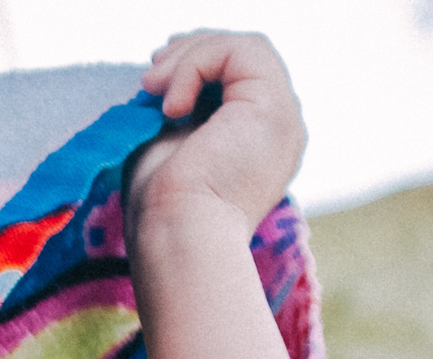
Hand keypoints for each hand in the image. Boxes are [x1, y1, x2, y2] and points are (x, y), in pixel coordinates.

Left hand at [131, 31, 305, 234]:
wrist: (177, 236)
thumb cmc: (162, 207)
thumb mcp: (167, 143)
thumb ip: (178, 108)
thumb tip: (162, 76)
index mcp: (257, 141)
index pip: (239, 78)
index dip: (198, 64)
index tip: (153, 78)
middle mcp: (279, 127)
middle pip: (246, 57)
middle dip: (192, 53)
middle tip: (149, 78)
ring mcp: (283, 116)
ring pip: (244, 48)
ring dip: (189, 58)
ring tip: (152, 88)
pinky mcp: (272, 106)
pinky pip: (238, 51)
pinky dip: (196, 65)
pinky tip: (171, 105)